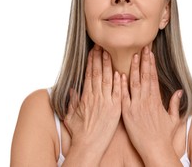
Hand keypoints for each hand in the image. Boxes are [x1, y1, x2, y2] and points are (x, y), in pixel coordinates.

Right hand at [63, 45, 120, 162]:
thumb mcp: (71, 115)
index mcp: (86, 96)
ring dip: (109, 65)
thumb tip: (72, 90)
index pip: (89, 74)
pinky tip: (120, 72)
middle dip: (100, 58)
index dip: (91, 61)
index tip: (93, 51)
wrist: (89, 145)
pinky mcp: (116, 109)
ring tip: (110, 53)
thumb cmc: (79, 132)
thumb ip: (72, 101)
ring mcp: (107, 102)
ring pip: (108, 79)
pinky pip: (118, 93)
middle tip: (102, 46)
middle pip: (98, 73)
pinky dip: (119, 82)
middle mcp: (96, 97)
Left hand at [121, 46, 182, 162]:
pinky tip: (120, 74)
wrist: (155, 149)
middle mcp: (146, 100)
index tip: (150, 53)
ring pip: (134, 83)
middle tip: (142, 48)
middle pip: (145, 76)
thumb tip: (179, 91)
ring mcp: (136, 106)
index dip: (151, 64)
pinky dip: (121, 85)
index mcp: (156, 100)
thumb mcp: (173, 119)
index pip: (153, 77)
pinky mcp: (127, 113)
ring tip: (133, 55)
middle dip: (144, 61)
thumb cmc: (164, 136)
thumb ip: (174, 103)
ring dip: (133, 68)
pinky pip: (123, 96)